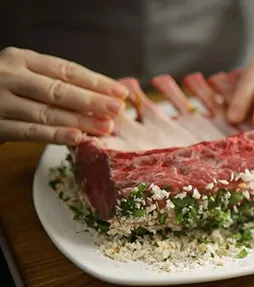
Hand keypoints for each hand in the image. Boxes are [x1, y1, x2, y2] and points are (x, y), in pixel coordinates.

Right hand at [0, 47, 128, 145]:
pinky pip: (29, 132)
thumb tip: (106, 95)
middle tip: (118, 110)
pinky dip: (55, 136)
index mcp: (20, 58)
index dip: (96, 82)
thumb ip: (57, 82)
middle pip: (59, 90)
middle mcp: (8, 75)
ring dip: (80, 121)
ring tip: (105, 128)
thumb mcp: (26, 76)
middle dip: (92, 101)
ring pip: (47, 112)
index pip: (65, 70)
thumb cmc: (4, 90)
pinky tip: (77, 138)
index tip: (120, 92)